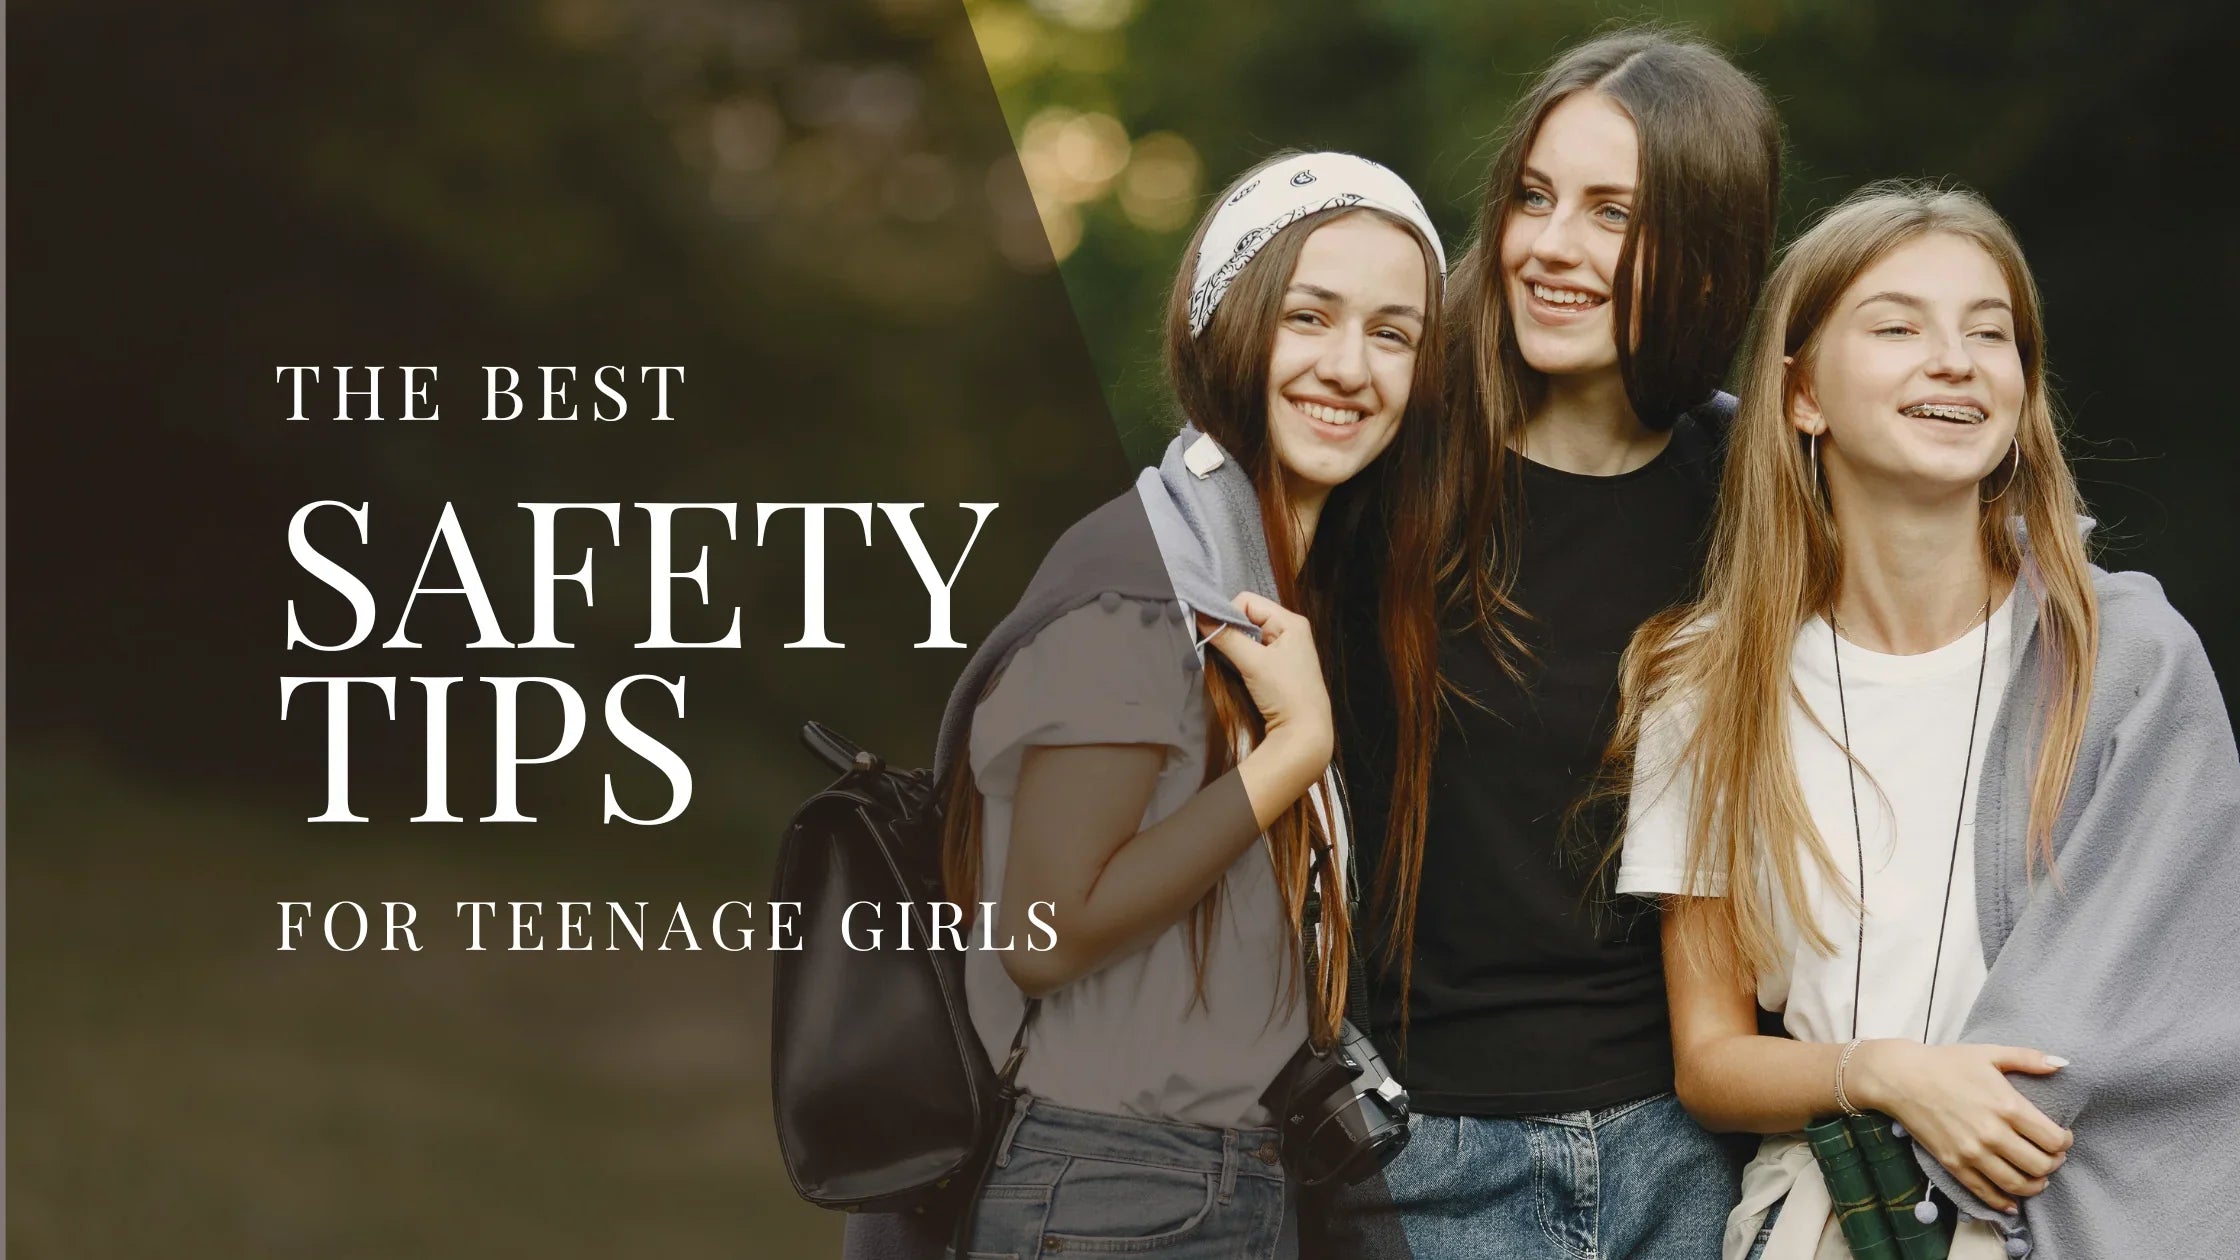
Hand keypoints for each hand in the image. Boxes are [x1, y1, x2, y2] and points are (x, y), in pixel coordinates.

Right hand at [1202, 592, 1332, 773]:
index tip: (1216, 635)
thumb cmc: (1286, 693)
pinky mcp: (1279, 665)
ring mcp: (1286, 648)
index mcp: (1291, 621)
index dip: (1228, 614)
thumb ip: (1226, 637)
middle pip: (1248, 616)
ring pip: (1249, 634)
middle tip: (1219, 648)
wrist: (1304, 732)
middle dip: (1230, 630)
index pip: (1248, 601)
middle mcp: (1290, 630)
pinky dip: (1242, 655)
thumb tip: (1200, 616)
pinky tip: (1238, 668)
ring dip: (1235, 644)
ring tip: (1231, 660)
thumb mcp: (1253, 662)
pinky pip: (1254, 649)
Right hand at [1851, 1040, 2071, 1211]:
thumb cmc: (1946, 1062)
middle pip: (2041, 1166)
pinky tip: (2012, 1202)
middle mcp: (1993, 1134)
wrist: (1900, 1077)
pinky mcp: (1954, 1164)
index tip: (2062, 1136)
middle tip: (2052, 1156)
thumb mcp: (1989, 1053)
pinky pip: (1986, 1193)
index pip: (2053, 1140)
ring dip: (2035, 1185)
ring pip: (2018, 1185)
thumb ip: (2028, 1058)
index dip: (2065, 1142)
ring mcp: (1972, 1153)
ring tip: (2037, 1177)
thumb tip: (2063, 1064)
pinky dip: (2004, 1203)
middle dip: (2054, 1163)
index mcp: (2008, 1106)